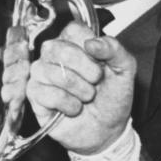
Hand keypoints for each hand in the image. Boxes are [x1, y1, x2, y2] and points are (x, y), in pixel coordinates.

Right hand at [26, 21, 134, 154]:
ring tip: (87, 97)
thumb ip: (114, 49)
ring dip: (77, 87)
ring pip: (48, 70)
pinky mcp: (35, 96)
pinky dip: (66, 103)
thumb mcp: (125, 70)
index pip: (73, 30)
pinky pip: (43, 92)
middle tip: (96, 81)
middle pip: (56, 48)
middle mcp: (55, 56)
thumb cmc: (112, 98)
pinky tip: (74, 108)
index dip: (88, 45)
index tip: (101, 61)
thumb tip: (92, 42)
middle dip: (84, 68)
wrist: (108, 131)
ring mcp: (42, 75)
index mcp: (75, 44)